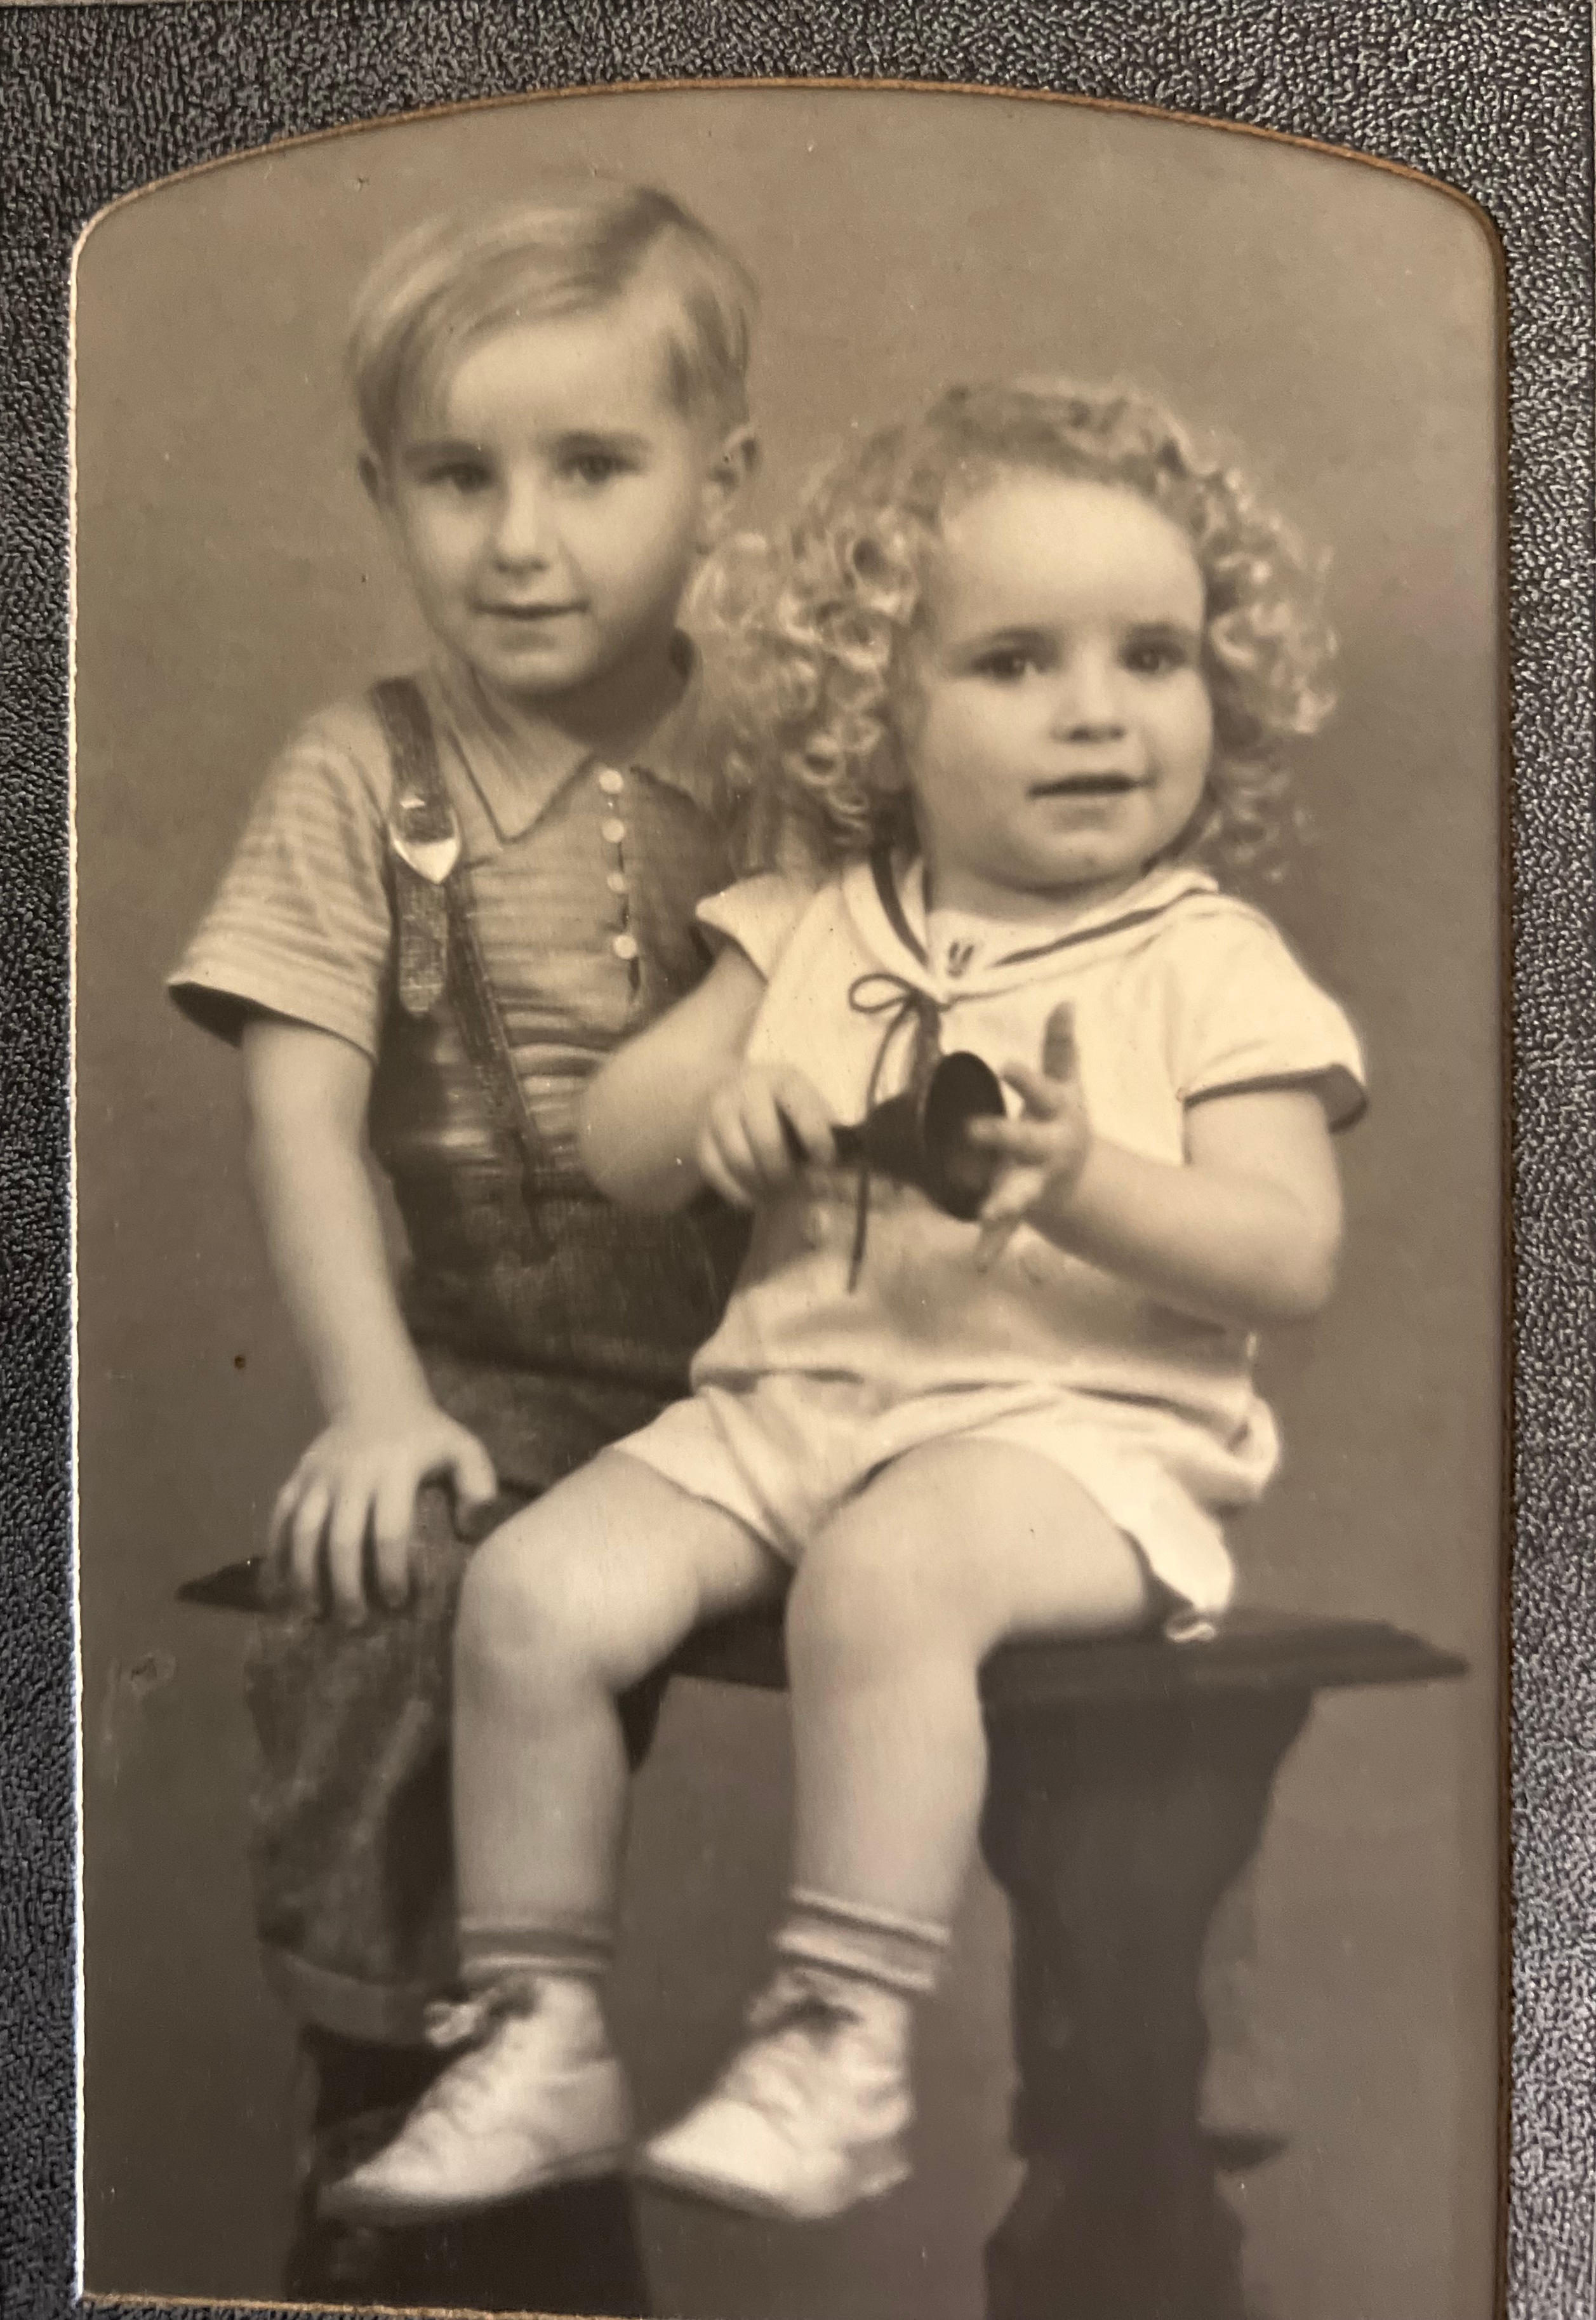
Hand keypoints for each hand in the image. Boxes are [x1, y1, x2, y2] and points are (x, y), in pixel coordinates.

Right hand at [267, 1404, 497, 1619]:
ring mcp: (320, 1475)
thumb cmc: (426, 1436)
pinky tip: (279, 1587)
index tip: (396, 1602)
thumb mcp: (463, 1448)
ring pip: (304, 1531)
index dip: (391, 1570)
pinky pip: (280, 1516)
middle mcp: (352, 1474)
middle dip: (345, 1585)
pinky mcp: (298, 1476)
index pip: (390, 1530)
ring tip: (313, 1613)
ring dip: (304, 1575)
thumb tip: (469, 1529)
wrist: (375, 1397)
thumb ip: (478, 1485)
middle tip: (354, 1621)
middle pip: (342, 1538)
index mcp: (396, 1470)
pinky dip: (276, 1552)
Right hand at [695, 1064, 836, 1207]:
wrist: (728, 1090)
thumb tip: (868, 1187)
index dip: (816, 1138)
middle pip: (766, 1142)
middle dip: (787, 1174)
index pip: (801, 1107)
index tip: (826, 1163)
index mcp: (784, 1080)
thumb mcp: (811, 1111)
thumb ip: (835, 1143)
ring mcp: (718, 1113)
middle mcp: (746, 1090)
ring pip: (740, 1161)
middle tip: (799, 1189)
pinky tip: (756, 1196)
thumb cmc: (783, 1109)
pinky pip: (717, 1173)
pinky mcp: (700, 1139)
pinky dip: (739, 1193)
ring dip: (763, 1186)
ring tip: (779, 1194)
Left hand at [967, 1004, 1091, 1269]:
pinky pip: (1005, 1230)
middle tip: (974, 1129)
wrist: (1075, 1173)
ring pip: (1018, 1192)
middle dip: (1002, 1136)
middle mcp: (1046, 1149)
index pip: (1041, 1091)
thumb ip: (1060, 1047)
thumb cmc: (1061, 1119)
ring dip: (1002, 1203)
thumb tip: (1065, 1002)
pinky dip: (992, 1246)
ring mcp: (1033, 1181)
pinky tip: (978, 1264)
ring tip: (986, 1214)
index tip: (1004, 1064)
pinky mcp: (1018, 1206)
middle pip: (1025, 1141)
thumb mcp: (1066, 1084)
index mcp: (1057, 1115)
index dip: (1024, 1079)